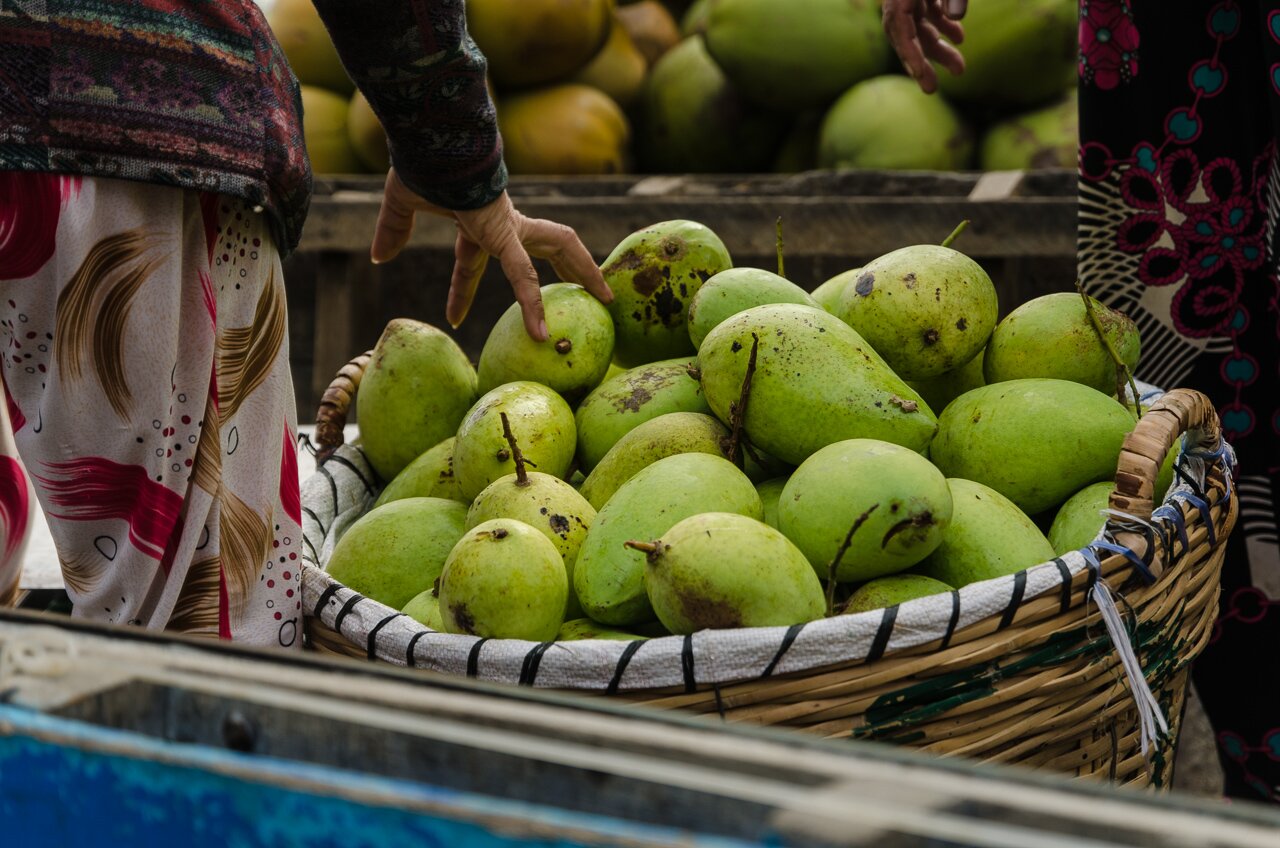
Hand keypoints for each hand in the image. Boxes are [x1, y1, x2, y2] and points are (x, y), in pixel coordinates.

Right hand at [370, 169, 612, 341]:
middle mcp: (504, 224)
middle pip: (548, 246)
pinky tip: (540, 333)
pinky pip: (521, 273)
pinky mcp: (503, 232)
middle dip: (572, 267)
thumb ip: (393, 230)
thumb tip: (378, 257)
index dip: (465, 288)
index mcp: (481, 220)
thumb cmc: (418, 162)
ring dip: (585, 270)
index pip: (479, 261)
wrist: (428, 138)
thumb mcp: (402, 203)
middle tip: (593, 291)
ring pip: (560, 247)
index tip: (453, 316)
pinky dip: (530, 303)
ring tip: (607, 297)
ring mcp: (509, 226)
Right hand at [882, 0, 966, 93]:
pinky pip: (929, 13)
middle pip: (905, 34)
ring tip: (958, 70)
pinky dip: (943, 26)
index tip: (919, 73)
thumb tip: (956, 15)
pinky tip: (959, 39)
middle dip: (920, 62)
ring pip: (919, 28)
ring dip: (938, 49)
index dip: (908, 49)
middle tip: (931, 89)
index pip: (897, 24)